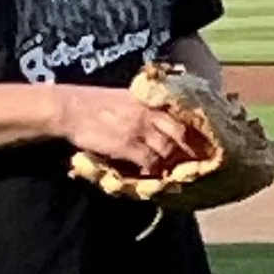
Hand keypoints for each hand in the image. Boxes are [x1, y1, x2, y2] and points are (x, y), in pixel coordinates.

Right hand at [52, 84, 203, 175]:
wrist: (70, 108)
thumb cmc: (93, 103)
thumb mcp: (124, 97)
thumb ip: (143, 105)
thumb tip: (158, 119)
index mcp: (150, 99)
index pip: (181, 114)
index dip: (194, 130)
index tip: (203, 143)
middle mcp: (149, 112)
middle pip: (181, 133)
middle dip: (190, 150)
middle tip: (196, 164)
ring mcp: (140, 129)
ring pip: (168, 149)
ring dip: (172, 163)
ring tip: (174, 173)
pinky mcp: (129, 145)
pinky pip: (151, 162)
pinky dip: (154, 171)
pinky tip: (153, 176)